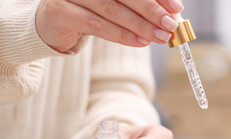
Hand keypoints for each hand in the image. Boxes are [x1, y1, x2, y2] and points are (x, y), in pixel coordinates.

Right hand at [36, 0, 183, 51]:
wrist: (54, 23)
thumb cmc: (91, 11)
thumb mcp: (117, 4)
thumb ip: (140, 6)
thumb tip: (171, 14)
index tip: (177, 8)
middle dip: (151, 10)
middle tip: (170, 25)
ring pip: (111, 9)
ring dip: (140, 25)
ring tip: (159, 37)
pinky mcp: (61, 12)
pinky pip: (97, 25)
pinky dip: (121, 35)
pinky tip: (141, 42)